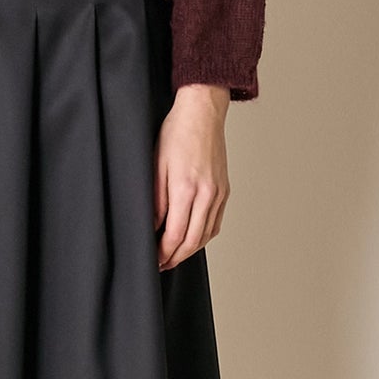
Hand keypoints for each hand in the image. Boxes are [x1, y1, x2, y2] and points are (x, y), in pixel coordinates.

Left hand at [153, 84, 229, 268]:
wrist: (202, 113)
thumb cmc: (175, 133)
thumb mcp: (155, 166)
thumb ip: (156, 200)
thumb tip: (153, 226)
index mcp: (187, 189)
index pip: (176, 235)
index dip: (164, 253)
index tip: (153, 259)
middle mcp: (207, 195)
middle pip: (193, 242)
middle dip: (176, 258)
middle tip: (162, 264)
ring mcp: (219, 194)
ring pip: (206, 235)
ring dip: (190, 250)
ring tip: (174, 256)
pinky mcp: (224, 190)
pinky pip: (216, 223)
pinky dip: (203, 237)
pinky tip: (192, 239)